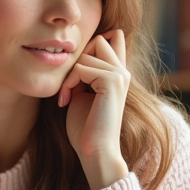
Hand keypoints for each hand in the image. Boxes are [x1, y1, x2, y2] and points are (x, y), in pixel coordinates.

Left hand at [58, 29, 130, 189]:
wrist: (95, 151)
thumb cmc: (85, 127)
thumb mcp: (82, 93)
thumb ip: (84, 72)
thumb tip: (76, 52)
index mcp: (118, 74)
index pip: (114, 38)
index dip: (93, 44)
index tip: (75, 74)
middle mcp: (122, 72)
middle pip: (97, 41)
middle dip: (77, 60)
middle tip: (69, 87)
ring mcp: (120, 75)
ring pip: (85, 56)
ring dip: (69, 77)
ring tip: (67, 97)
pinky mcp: (113, 81)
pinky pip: (80, 68)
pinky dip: (68, 84)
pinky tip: (66, 102)